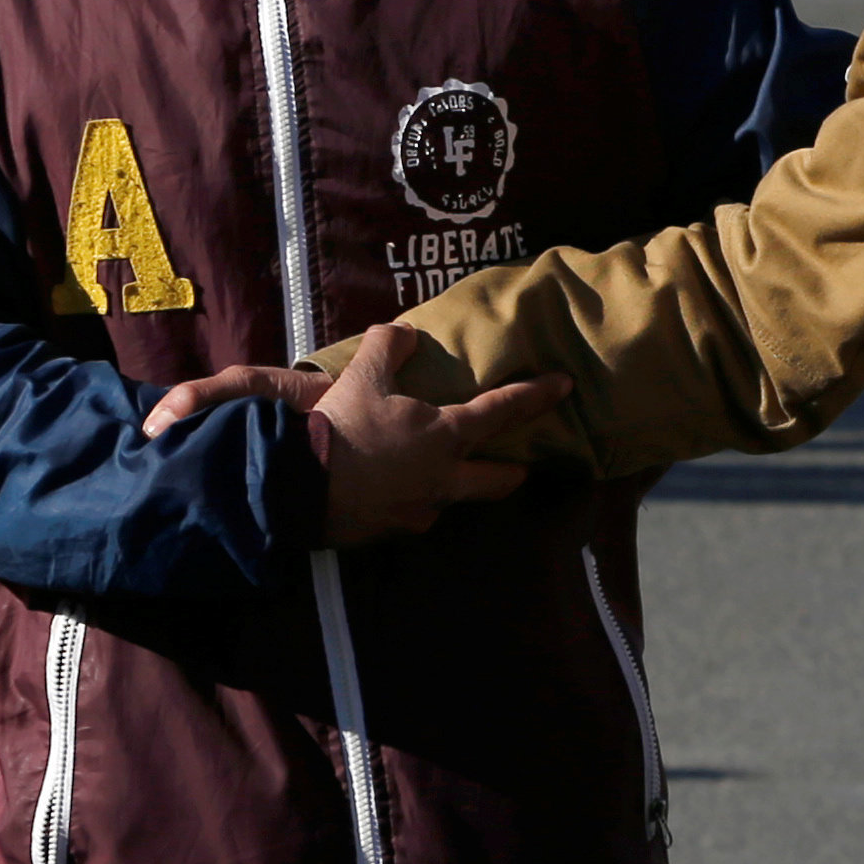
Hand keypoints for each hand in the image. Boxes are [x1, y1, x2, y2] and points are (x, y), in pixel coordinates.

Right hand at [141, 323, 567, 545]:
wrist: (298, 486)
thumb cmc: (340, 426)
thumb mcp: (362, 375)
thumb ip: (388, 347)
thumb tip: (405, 333)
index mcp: (445, 435)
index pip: (502, 411)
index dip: (535, 396)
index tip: (565, 387)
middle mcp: (444, 477)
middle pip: (497, 479)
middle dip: (513, 471)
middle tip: (520, 464)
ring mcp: (421, 509)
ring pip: (453, 498)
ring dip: (455, 485)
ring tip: (438, 474)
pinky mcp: (394, 530)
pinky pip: (413, 512)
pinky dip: (410, 499)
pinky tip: (392, 491)